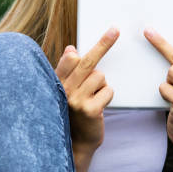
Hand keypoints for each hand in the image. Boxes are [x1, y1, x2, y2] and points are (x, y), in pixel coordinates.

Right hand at [55, 27, 118, 171]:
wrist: (76, 141)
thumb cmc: (73, 111)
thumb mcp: (67, 90)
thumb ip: (68, 70)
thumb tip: (71, 49)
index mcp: (57, 81)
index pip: (71, 58)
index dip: (92, 45)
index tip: (106, 32)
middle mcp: (63, 89)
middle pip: (87, 61)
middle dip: (103, 44)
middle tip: (115, 31)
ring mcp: (75, 100)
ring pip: (100, 76)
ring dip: (102, 85)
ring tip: (94, 97)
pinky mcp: (90, 110)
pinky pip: (108, 91)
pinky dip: (107, 96)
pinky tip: (99, 106)